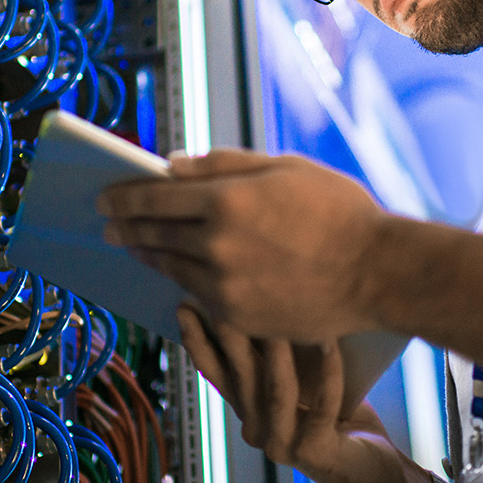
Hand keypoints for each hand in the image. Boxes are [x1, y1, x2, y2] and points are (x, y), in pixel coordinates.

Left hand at [99, 148, 386, 341]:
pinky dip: (182, 281)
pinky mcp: (240, 317)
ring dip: (149, 255)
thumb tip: (172, 165)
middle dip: (125, 226)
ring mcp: (226, 286)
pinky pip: (198, 297)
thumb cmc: (339, 211)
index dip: (123, 196)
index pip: (154, 196)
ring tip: (137, 247)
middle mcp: (217, 245)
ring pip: (171, 268)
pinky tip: (177, 274)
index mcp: (226, 200)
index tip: (105, 197)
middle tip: (108, 224)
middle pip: (154, 234)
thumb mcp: (285, 168)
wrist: (377, 272)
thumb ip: (223, 165)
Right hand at [177, 304, 442, 482]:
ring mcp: (282, 446)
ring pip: (276, 391)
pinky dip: (329, 373)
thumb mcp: (304, 382)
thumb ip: (282, 358)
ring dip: (279, 349)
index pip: (216, 374)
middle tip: (227, 296)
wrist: (374, 472)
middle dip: (233, 334)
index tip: (185, 306)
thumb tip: (270, 303)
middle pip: (241, 377)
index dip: (199, 342)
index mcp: (249, 412)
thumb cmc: (341, 418)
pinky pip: (322, 407)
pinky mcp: (314, 453)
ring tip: (282, 312)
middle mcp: (257, 431)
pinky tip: (332, 343)